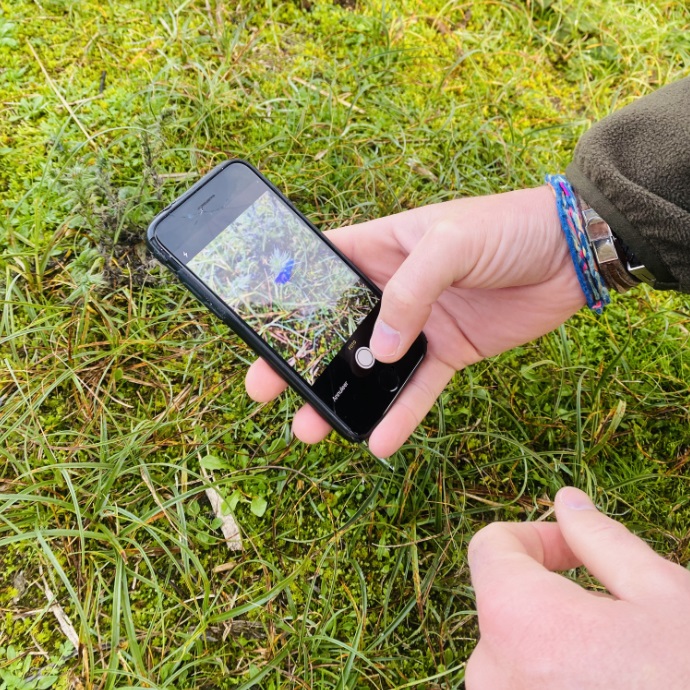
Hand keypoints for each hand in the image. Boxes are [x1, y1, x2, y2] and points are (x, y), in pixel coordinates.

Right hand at [246, 185, 584, 456]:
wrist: (574, 253)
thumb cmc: (508, 227)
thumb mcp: (450, 242)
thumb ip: (410, 291)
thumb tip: (378, 350)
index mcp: (381, 248)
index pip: (320, 269)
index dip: (287, 293)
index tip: (254, 324)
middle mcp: (394, 290)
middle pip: (335, 328)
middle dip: (300, 359)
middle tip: (265, 388)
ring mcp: (421, 324)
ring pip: (371, 368)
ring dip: (343, 398)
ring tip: (309, 429)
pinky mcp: (451, 352)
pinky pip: (419, 389)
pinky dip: (401, 415)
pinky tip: (379, 441)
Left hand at [466, 487, 689, 689]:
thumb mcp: (665, 595)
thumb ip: (602, 540)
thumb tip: (566, 501)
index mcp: (518, 621)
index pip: (489, 549)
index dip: (534, 537)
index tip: (577, 553)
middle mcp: (492, 677)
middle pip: (502, 606)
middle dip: (549, 594)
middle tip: (616, 615)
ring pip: (513, 658)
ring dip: (555, 647)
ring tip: (622, 665)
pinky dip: (554, 682)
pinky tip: (610, 686)